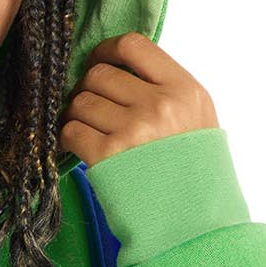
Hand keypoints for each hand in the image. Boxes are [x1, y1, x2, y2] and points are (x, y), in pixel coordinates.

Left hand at [61, 35, 218, 165]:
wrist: (193, 221)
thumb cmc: (193, 171)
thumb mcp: (197, 119)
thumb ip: (164, 89)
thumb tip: (116, 66)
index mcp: (184, 89)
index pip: (133, 45)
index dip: (106, 51)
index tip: (99, 63)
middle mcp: (159, 104)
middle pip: (98, 75)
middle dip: (88, 90)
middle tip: (91, 108)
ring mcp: (133, 129)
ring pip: (80, 102)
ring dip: (76, 116)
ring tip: (88, 131)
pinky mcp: (107, 156)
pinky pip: (70, 130)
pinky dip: (68, 138)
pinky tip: (80, 147)